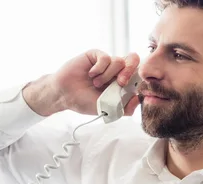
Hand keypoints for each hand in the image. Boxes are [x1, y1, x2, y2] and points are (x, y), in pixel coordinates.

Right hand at [23, 50, 140, 116]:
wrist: (65, 94)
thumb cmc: (84, 101)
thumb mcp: (107, 109)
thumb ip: (124, 108)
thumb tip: (138, 100)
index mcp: (121, 82)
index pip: (137, 74)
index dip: (138, 78)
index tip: (129, 88)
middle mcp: (115, 71)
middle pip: (133, 61)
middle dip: (129, 72)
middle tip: (120, 83)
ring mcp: (105, 62)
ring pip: (119, 61)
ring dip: (108, 75)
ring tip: (96, 83)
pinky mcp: (95, 55)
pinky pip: (105, 57)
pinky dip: (99, 68)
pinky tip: (91, 75)